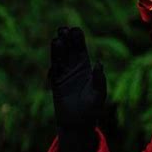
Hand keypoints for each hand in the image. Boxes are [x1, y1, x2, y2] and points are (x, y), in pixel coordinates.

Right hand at [48, 26, 105, 151]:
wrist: (79, 123)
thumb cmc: (92, 109)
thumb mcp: (99, 93)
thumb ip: (99, 79)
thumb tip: (99, 63)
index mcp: (85, 68)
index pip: (81, 51)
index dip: (78, 40)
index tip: (75, 29)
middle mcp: (74, 69)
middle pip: (69, 51)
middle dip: (67, 40)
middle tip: (63, 28)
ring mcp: (64, 76)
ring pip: (60, 58)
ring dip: (58, 48)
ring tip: (58, 37)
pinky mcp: (56, 84)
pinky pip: (54, 71)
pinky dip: (54, 63)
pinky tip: (52, 57)